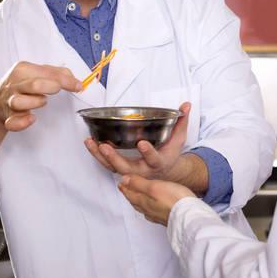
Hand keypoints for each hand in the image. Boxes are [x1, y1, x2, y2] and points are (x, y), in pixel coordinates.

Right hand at [0, 61, 81, 131]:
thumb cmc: (21, 86)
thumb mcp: (35, 73)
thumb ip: (56, 73)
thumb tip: (75, 80)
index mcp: (23, 69)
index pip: (47, 72)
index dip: (66, 80)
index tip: (78, 86)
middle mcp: (15, 84)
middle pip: (35, 85)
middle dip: (51, 87)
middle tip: (57, 90)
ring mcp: (9, 101)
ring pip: (20, 102)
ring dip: (35, 103)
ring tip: (42, 102)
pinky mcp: (7, 117)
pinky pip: (13, 122)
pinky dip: (22, 122)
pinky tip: (31, 118)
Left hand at [85, 102, 202, 185]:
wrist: (165, 171)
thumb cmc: (169, 153)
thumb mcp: (178, 139)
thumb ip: (181, 122)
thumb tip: (186, 105)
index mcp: (158, 162)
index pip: (153, 159)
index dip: (148, 152)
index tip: (141, 143)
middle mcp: (143, 170)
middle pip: (127, 167)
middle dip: (114, 158)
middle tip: (105, 146)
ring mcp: (131, 171)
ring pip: (113, 167)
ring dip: (100, 156)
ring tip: (91, 142)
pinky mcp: (121, 169)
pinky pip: (107, 165)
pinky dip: (97, 155)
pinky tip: (90, 143)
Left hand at [118, 175, 193, 225]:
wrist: (189, 216)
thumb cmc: (173, 200)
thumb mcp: (153, 187)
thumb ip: (138, 183)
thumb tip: (124, 179)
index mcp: (143, 201)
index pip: (130, 193)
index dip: (125, 187)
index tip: (120, 182)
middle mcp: (148, 210)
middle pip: (135, 201)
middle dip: (130, 194)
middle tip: (126, 188)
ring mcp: (157, 215)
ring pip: (143, 207)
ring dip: (138, 201)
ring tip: (137, 196)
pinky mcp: (166, 217)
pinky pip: (152, 212)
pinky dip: (149, 207)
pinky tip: (153, 208)